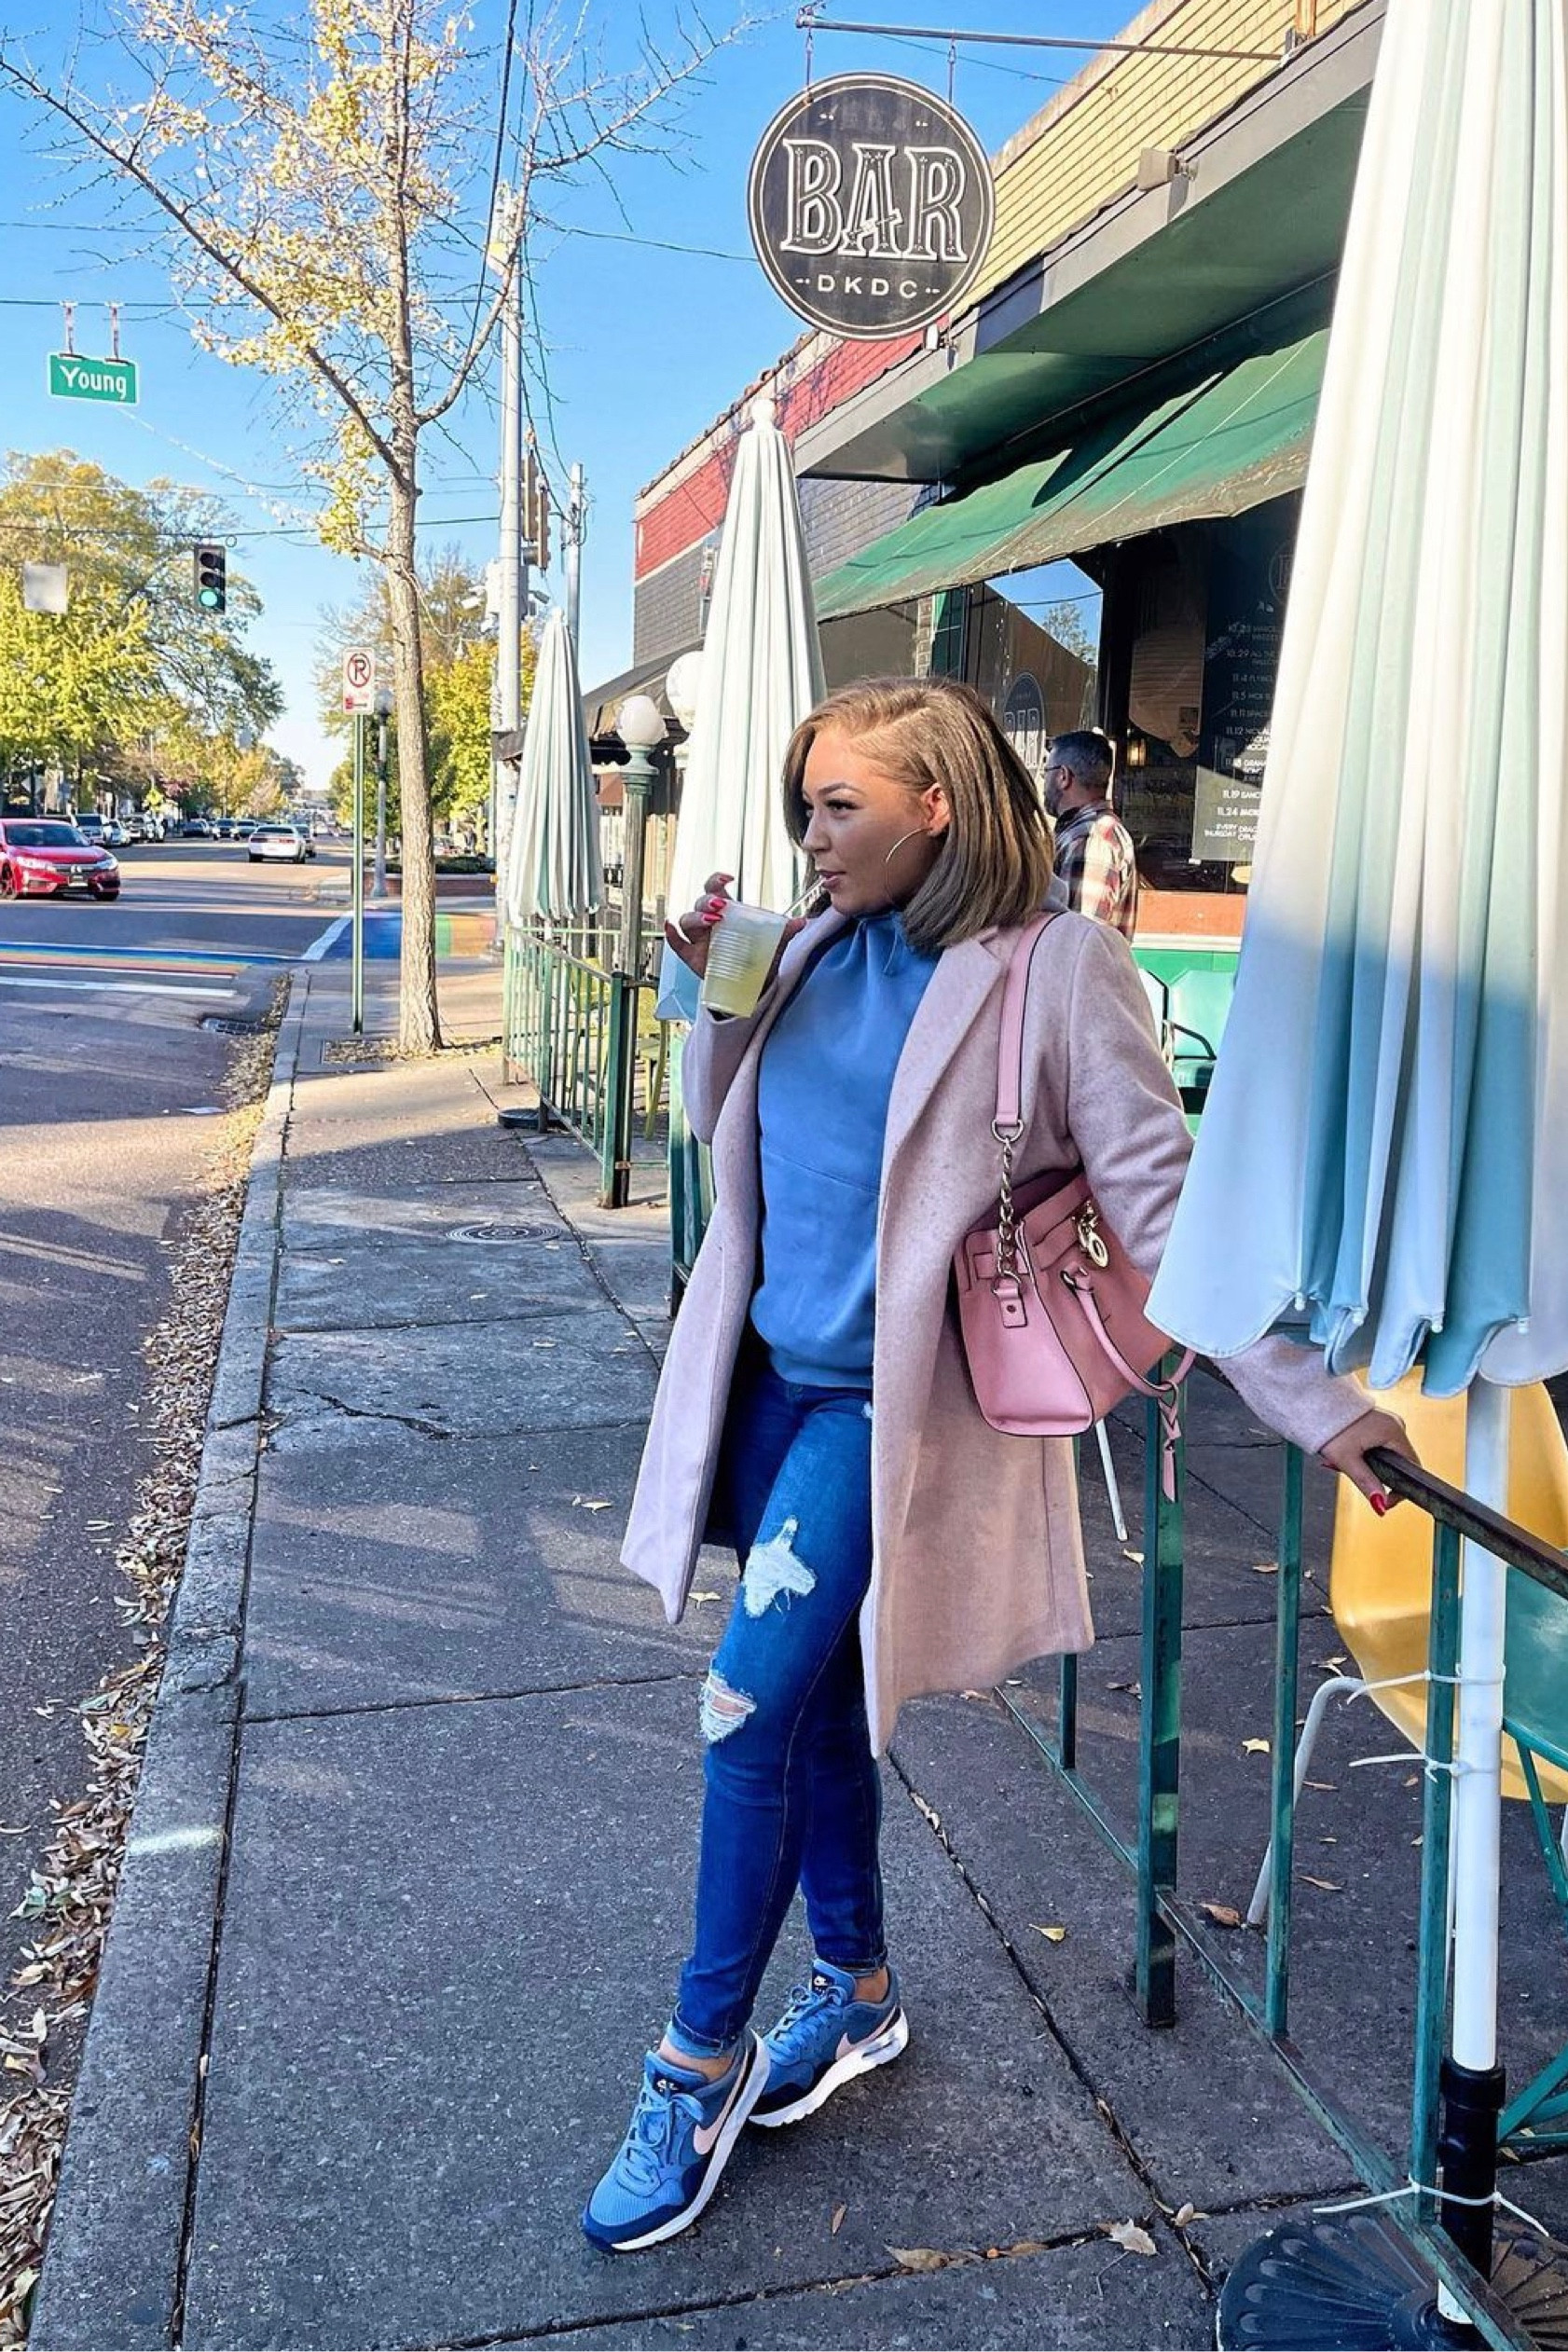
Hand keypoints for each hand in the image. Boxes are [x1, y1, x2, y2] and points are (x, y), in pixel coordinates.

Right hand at [662, 874, 809, 988]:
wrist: (755, 982)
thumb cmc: (760, 955)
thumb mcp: (774, 942)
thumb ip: (785, 931)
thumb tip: (802, 922)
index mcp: (726, 911)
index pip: (714, 888)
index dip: (715, 880)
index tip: (727, 879)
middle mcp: (709, 922)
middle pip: (699, 903)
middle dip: (707, 902)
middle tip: (721, 907)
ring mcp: (699, 939)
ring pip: (686, 921)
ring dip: (695, 918)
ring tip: (711, 922)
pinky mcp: (693, 957)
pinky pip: (677, 944)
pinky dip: (671, 935)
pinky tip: (670, 928)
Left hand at [1320, 1408, 1419, 1512]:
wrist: (1313, 1402)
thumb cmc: (1329, 1426)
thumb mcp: (1347, 1460)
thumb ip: (1366, 1483)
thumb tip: (1380, 1504)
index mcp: (1395, 1432)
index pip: (1412, 1468)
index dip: (1401, 1488)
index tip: (1386, 1500)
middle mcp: (1396, 1425)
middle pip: (1398, 1463)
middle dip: (1377, 1476)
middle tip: (1353, 1476)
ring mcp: (1387, 1422)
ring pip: (1386, 1455)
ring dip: (1366, 1465)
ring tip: (1342, 1463)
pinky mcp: (1377, 1422)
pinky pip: (1378, 1445)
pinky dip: (1363, 1454)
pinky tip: (1346, 1453)